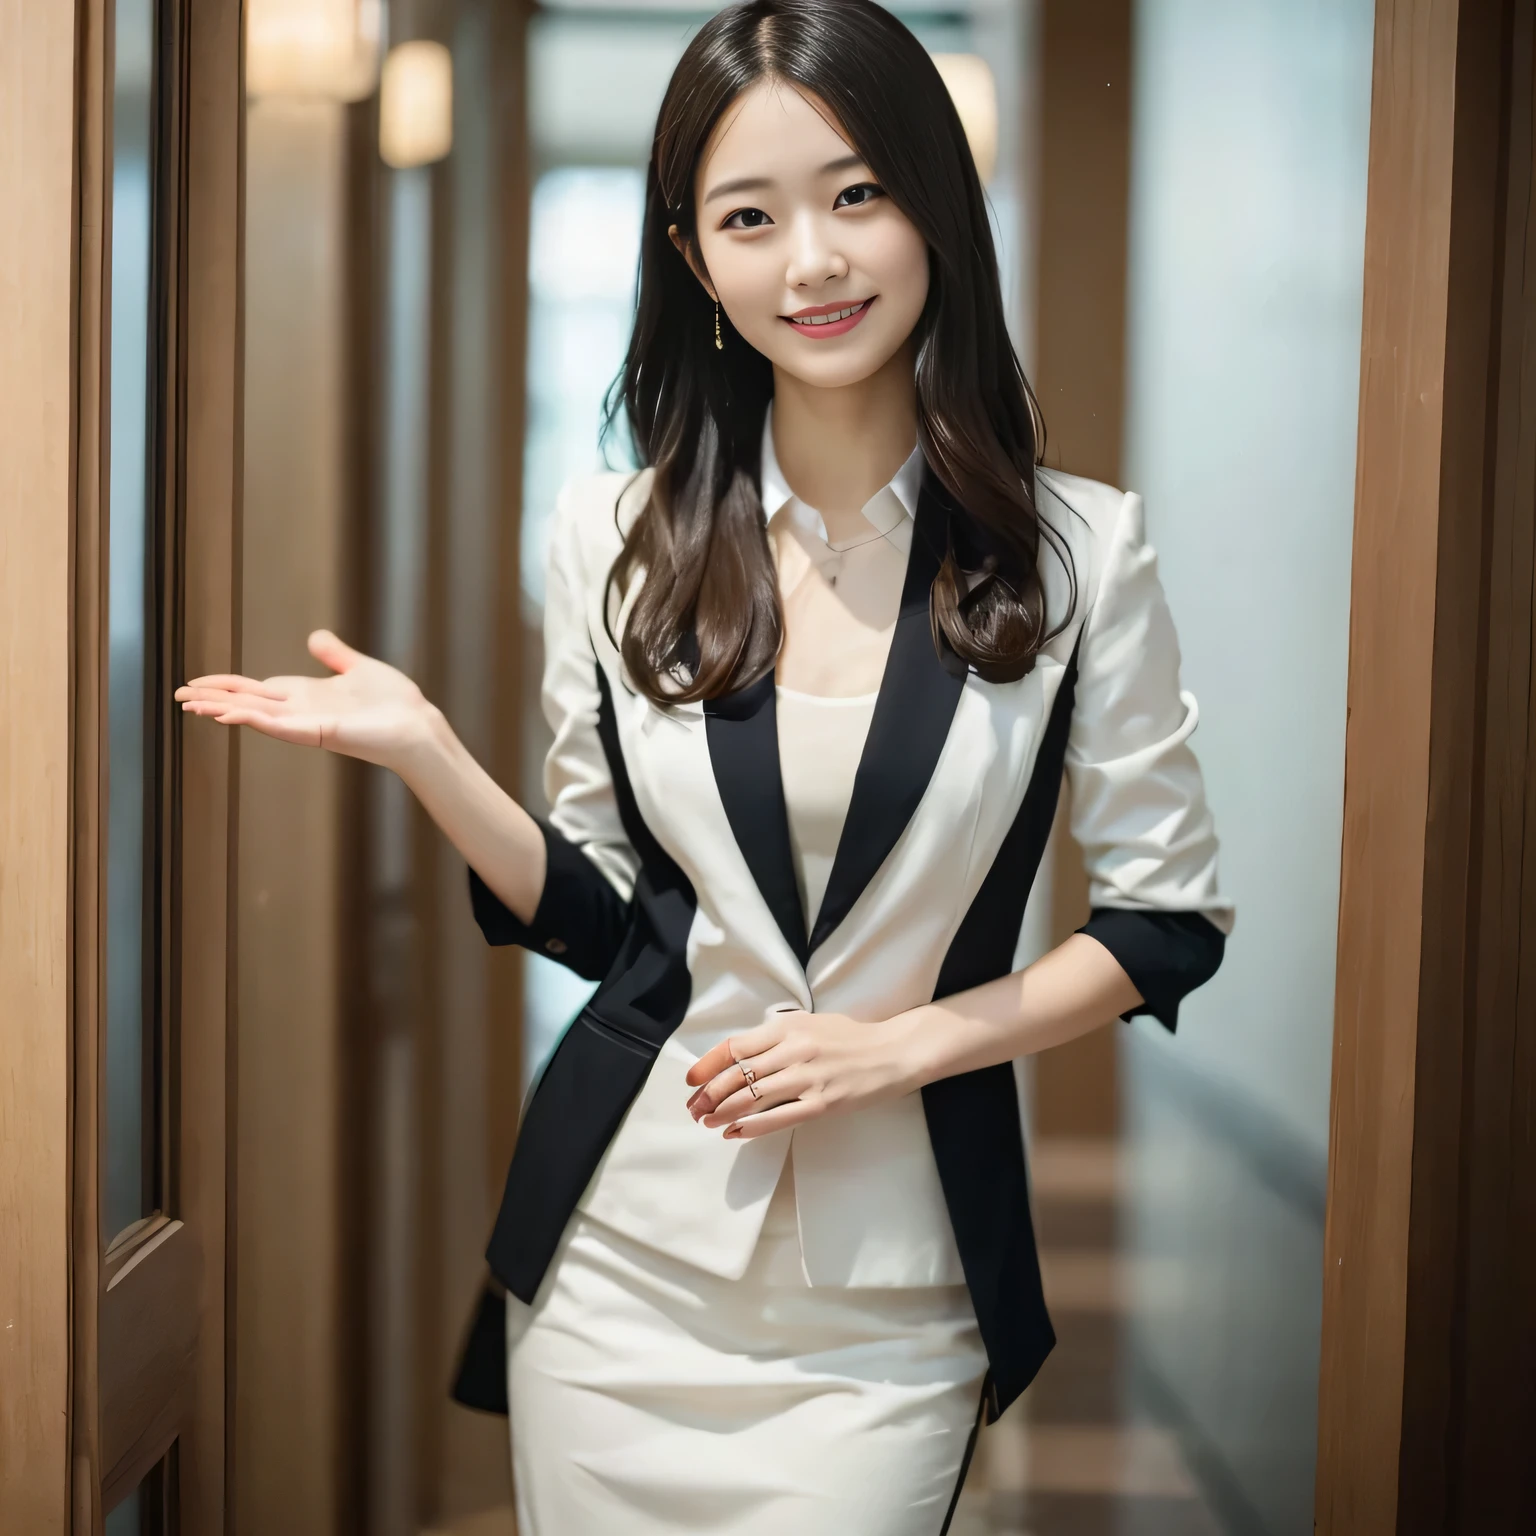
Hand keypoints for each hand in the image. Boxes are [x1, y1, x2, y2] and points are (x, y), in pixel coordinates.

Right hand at [174, 629, 434, 770]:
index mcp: (306, 695)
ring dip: (223, 710)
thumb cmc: (395, 704)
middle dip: (212, 699)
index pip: (255, 688)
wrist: (419, 725)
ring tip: (191, 706)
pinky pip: (282, 727)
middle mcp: (301, 711)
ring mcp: (308, 724)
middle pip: (246, 702)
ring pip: (256, 716)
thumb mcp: (358, 669)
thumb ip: (335, 656)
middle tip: (177, 697)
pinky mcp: (321, 733)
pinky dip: (255, 721)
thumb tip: (315, 637)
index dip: (226, 685)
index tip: (195, 683)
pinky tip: (231, 716)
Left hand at [684, 1008, 928, 1139]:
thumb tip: (743, 1053)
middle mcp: (793, 1050)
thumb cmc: (850, 1037)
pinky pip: (778, 1118)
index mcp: (787, 1027)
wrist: (892, 1053)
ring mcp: (807, 1078)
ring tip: (707, 1121)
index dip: (708, 1065)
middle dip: (709, 1094)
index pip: (736, 1046)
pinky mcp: (821, 1103)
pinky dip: (751, 1127)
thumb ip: (777, 1035)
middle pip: (737, 1075)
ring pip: (752, 1097)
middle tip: (694, 1108)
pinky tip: (735, 1132)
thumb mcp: (810, 1022)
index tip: (691, 1080)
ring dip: (723, 1112)